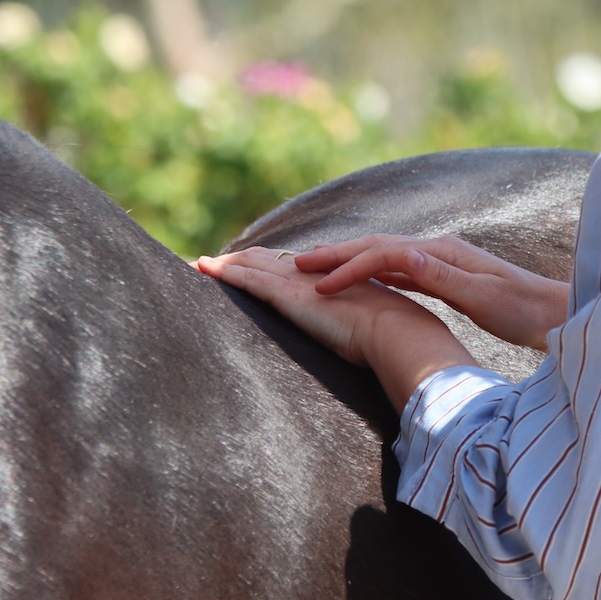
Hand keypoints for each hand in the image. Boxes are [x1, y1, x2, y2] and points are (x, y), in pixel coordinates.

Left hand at [194, 247, 475, 412]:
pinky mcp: (290, 297)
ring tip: (200, 264)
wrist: (400, 334)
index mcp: (338, 281)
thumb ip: (366, 323)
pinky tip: (203, 267)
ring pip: (251, 265)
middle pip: (269, 261)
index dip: (274, 266)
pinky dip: (224, 273)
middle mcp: (317, 275)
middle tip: (215, 263)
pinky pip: (248, 279)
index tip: (257, 266)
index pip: (297, 269)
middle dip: (242, 260)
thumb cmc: (399, 339)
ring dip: (224, 265)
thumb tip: (366, 335)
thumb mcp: (379, 328)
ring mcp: (302, 284)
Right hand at [293, 234, 569, 350]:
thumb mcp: (482, 296)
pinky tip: (362, 281)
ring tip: (318, 267)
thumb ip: (441, 276)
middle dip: (337, 254)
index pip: (383, 254)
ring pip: (385, 257)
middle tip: (295, 263)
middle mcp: (440, 251)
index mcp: (444, 254)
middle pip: (378, 247)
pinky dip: (373, 274)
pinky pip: (399, 271)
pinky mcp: (448, 277)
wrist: (556, 313)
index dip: (348, 267)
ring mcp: (443, 262)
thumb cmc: (523, 310)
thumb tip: (403, 253)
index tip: (316, 283)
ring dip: (351, 261)